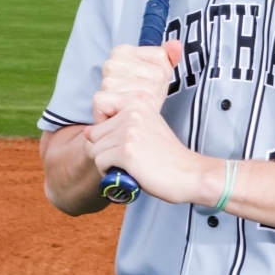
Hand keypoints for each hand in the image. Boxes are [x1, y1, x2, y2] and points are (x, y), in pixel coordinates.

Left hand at [83, 94, 220, 204]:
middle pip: (94, 132)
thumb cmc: (166, 154)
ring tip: (129, 164)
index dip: (102, 123)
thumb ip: (119, 123)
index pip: (99, 102)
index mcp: (139, 101)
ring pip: (94, 149)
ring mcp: (129, 130)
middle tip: (127, 156)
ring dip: (106, 162)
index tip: (118, 135)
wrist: (187, 173)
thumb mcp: (147, 126)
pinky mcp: (126, 151)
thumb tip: (86, 131)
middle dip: (104, 148)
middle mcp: (133, 111)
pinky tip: (128, 171)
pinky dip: (108, 172)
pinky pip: (99, 162)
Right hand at [93, 41, 181, 122]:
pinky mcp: (101, 99)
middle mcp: (113, 63)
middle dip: (156, 91)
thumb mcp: (158, 73)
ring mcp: (107, 81)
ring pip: (148, 92)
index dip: (162, 74)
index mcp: (124, 51)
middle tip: (143, 98)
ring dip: (148, 104)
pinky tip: (128, 114)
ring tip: (136, 106)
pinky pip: (132, 104)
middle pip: (158, 75)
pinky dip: (134, 113)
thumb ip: (169, 56)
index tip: (149, 81)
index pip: (160, 56)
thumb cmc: (140, 95)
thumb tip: (176, 45)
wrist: (122, 125)